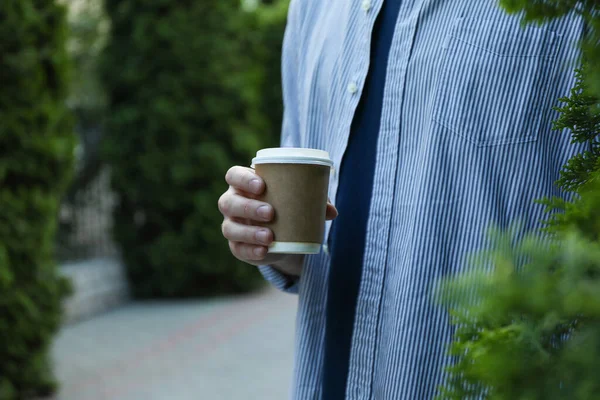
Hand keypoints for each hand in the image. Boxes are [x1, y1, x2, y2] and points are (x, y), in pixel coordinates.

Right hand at [218, 166, 337, 272]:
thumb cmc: (288, 206)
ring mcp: (232, 225)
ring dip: (249, 232)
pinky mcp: (237, 246)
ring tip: (270, 236)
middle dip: (248, 207)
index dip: (243, 179)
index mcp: (244, 184)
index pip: (233, 176)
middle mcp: (233, 203)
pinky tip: (263, 251)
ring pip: (229, 228)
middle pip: (228, 202)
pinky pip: (238, 249)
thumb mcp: (300, 201)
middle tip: (271, 213)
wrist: (283, 235)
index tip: (262, 185)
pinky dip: (250, 251)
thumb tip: (332, 211)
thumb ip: (315, 201)